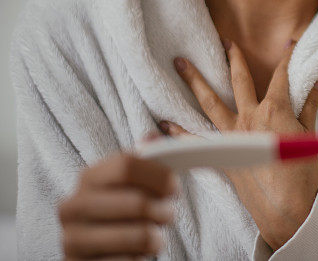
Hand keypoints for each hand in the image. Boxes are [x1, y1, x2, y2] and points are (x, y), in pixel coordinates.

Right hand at [59, 132, 176, 259]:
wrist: (96, 253)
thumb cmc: (121, 212)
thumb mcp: (130, 184)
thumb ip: (143, 160)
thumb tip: (154, 137)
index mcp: (88, 178)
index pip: (127, 166)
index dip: (159, 175)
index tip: (174, 188)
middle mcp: (72, 207)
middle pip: (137, 202)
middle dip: (164, 210)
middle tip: (168, 215)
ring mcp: (72, 240)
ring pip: (139, 235)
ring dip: (157, 238)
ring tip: (155, 237)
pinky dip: (141, 258)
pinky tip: (137, 255)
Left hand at [164, 38, 317, 249]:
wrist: (285, 209)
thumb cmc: (301, 174)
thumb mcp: (311, 136)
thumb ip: (311, 105)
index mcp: (274, 110)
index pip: (281, 76)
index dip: (288, 58)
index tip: (290, 43)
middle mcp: (249, 118)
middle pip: (239, 81)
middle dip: (232, 58)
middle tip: (224, 40)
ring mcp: (232, 136)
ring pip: (209, 103)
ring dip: (194, 81)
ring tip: (180, 64)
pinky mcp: (222, 156)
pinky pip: (196, 142)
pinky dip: (178, 132)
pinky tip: (164, 123)